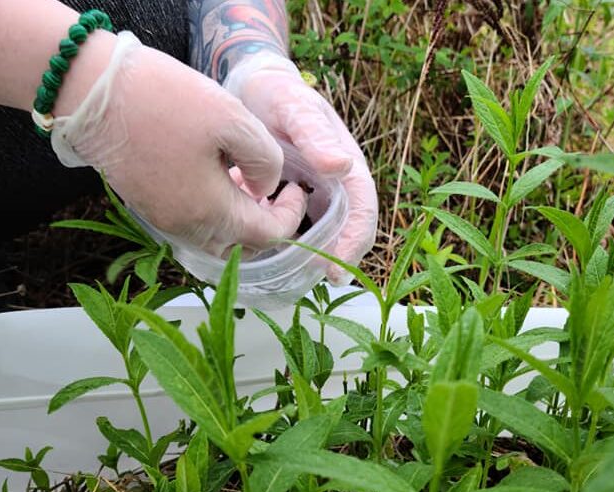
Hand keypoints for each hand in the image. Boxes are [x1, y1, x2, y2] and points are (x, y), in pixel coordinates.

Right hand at [51, 32, 306, 255]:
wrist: (92, 91)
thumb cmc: (166, 100)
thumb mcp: (234, 120)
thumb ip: (265, 161)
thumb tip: (266, 188)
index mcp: (211, 213)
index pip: (268, 236)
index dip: (290, 215)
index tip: (296, 187)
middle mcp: (186, 229)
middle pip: (241, 249)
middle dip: (265, 224)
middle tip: (275, 190)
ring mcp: (163, 221)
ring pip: (215, 241)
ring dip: (238, 221)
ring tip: (245, 180)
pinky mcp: (147, 206)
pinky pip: (191, 226)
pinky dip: (213, 214)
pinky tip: (216, 177)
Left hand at [224, 53, 378, 283]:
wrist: (251, 87)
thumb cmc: (277, 93)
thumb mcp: (295, 108)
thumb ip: (315, 135)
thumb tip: (341, 165)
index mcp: (347, 167)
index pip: (362, 211)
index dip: (353, 242)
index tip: (336, 269)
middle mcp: (335, 186)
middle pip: (344, 232)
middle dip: (331, 259)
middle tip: (308, 283)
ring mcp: (314, 195)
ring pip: (318, 235)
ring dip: (304, 255)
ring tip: (282, 274)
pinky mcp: (289, 201)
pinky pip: (291, 229)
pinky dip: (279, 241)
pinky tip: (258, 247)